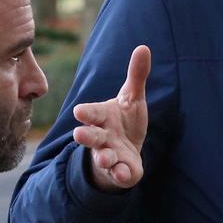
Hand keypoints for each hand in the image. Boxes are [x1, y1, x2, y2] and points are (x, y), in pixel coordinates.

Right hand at [71, 45, 151, 191]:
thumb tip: (144, 47)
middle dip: (86, 135)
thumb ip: (136, 75)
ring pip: (103, 157)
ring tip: (105, 158)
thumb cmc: (124, 120)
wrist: (125, 152)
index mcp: (102, 117)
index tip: (79, 111)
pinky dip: (121, 175)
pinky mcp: (120, 171)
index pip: (92, 113)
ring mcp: (109, 155)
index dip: (86, 113)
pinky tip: (125, 174)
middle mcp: (101, 137)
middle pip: (91, 136)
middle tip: (79, 134)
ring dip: (103, 157)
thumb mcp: (132, 98)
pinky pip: (119, 175)